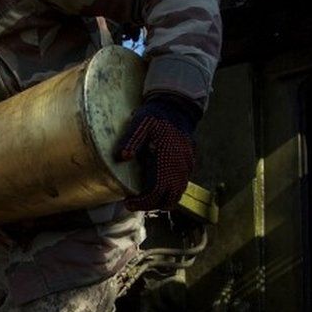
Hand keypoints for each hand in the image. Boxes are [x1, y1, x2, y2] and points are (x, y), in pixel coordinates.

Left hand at [115, 95, 198, 210]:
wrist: (177, 106)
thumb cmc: (156, 116)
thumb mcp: (140, 124)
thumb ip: (131, 140)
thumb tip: (122, 156)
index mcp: (166, 160)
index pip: (156, 192)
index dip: (142, 202)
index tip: (128, 202)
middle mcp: (179, 167)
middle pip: (169, 199)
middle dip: (151, 205)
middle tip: (134, 202)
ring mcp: (187, 167)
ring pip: (177, 194)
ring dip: (161, 199)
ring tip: (144, 196)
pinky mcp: (189, 164)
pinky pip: (181, 185)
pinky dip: (169, 191)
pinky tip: (156, 185)